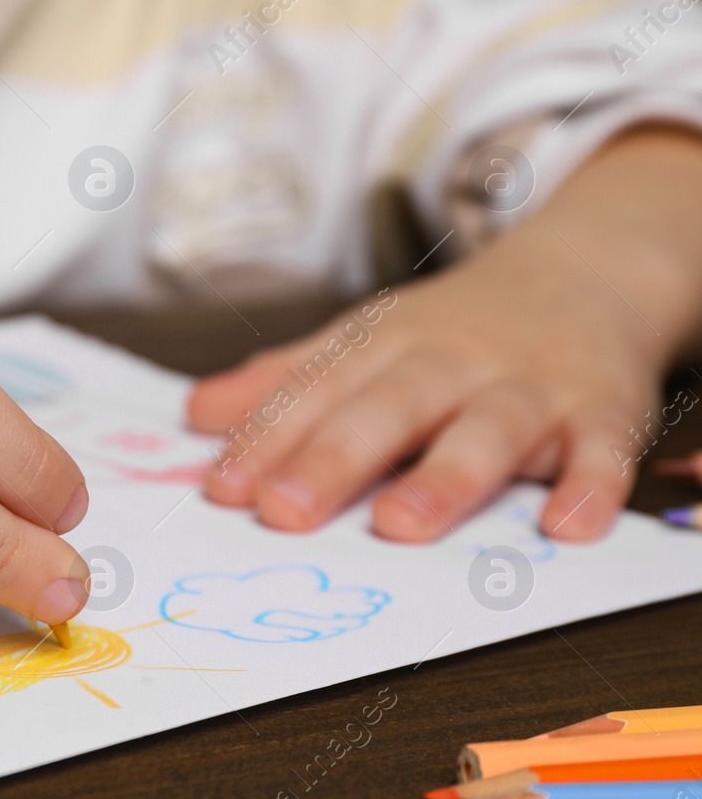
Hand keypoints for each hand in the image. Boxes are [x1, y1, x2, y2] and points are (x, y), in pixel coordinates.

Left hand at [188, 127, 701, 542]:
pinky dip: (591, 486)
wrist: (586, 272)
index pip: (316, 393)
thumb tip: (194, 417)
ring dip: (445, 478)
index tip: (221, 488)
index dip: (267, 439)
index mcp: (384, 346)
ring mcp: (530, 387)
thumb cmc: (455, 329)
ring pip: (486, 429)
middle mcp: (452, 363)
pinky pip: (602, 450)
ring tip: (401, 527)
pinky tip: (567, 527)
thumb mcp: (364, 340)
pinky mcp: (604, 411)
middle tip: (283, 511)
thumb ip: (284, 382)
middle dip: (334, 459)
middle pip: (388, 409)